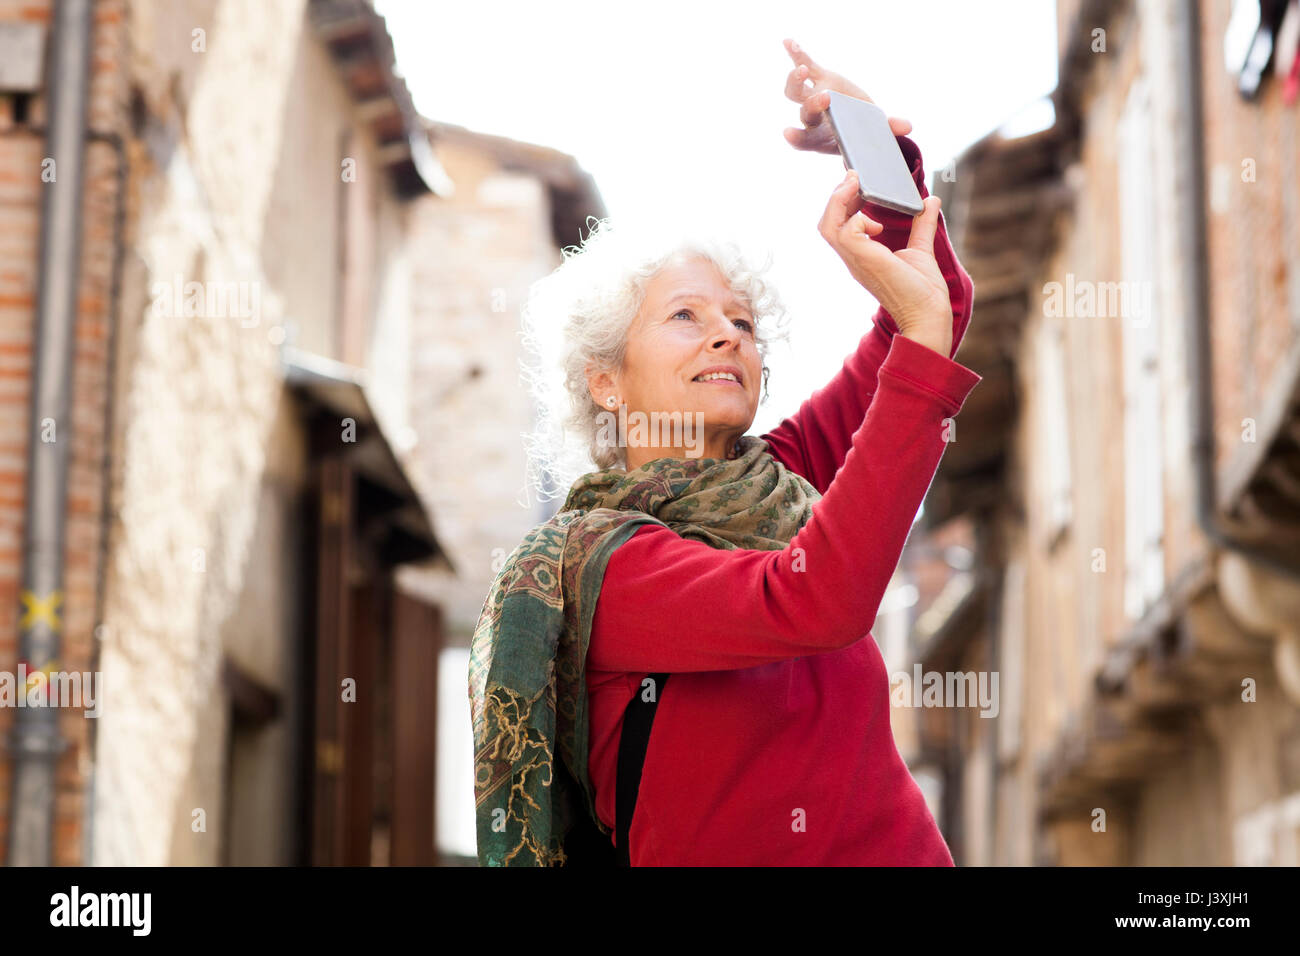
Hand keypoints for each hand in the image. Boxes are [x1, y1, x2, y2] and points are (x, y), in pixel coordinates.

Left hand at [782, 38, 911, 153]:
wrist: (857, 120)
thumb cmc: (864, 132)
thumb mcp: (877, 132)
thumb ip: (889, 129)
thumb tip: (907, 127)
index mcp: (822, 138)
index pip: (805, 140)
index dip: (796, 137)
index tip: (788, 133)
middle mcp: (813, 117)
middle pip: (805, 112)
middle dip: (813, 105)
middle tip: (825, 98)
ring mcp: (813, 95)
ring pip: (796, 90)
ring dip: (796, 79)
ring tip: (802, 69)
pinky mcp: (818, 77)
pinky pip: (803, 64)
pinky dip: (797, 54)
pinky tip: (789, 42)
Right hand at [819, 170, 952, 355]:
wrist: (929, 314)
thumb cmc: (924, 292)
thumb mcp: (921, 249)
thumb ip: (923, 224)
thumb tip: (930, 200)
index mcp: (862, 256)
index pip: (837, 226)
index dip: (843, 203)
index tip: (859, 184)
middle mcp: (854, 258)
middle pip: (825, 224)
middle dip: (836, 196)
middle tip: (854, 177)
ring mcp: (857, 260)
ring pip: (828, 225)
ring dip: (839, 200)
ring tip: (856, 183)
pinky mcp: (865, 260)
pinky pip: (847, 231)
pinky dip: (858, 218)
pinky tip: (877, 223)